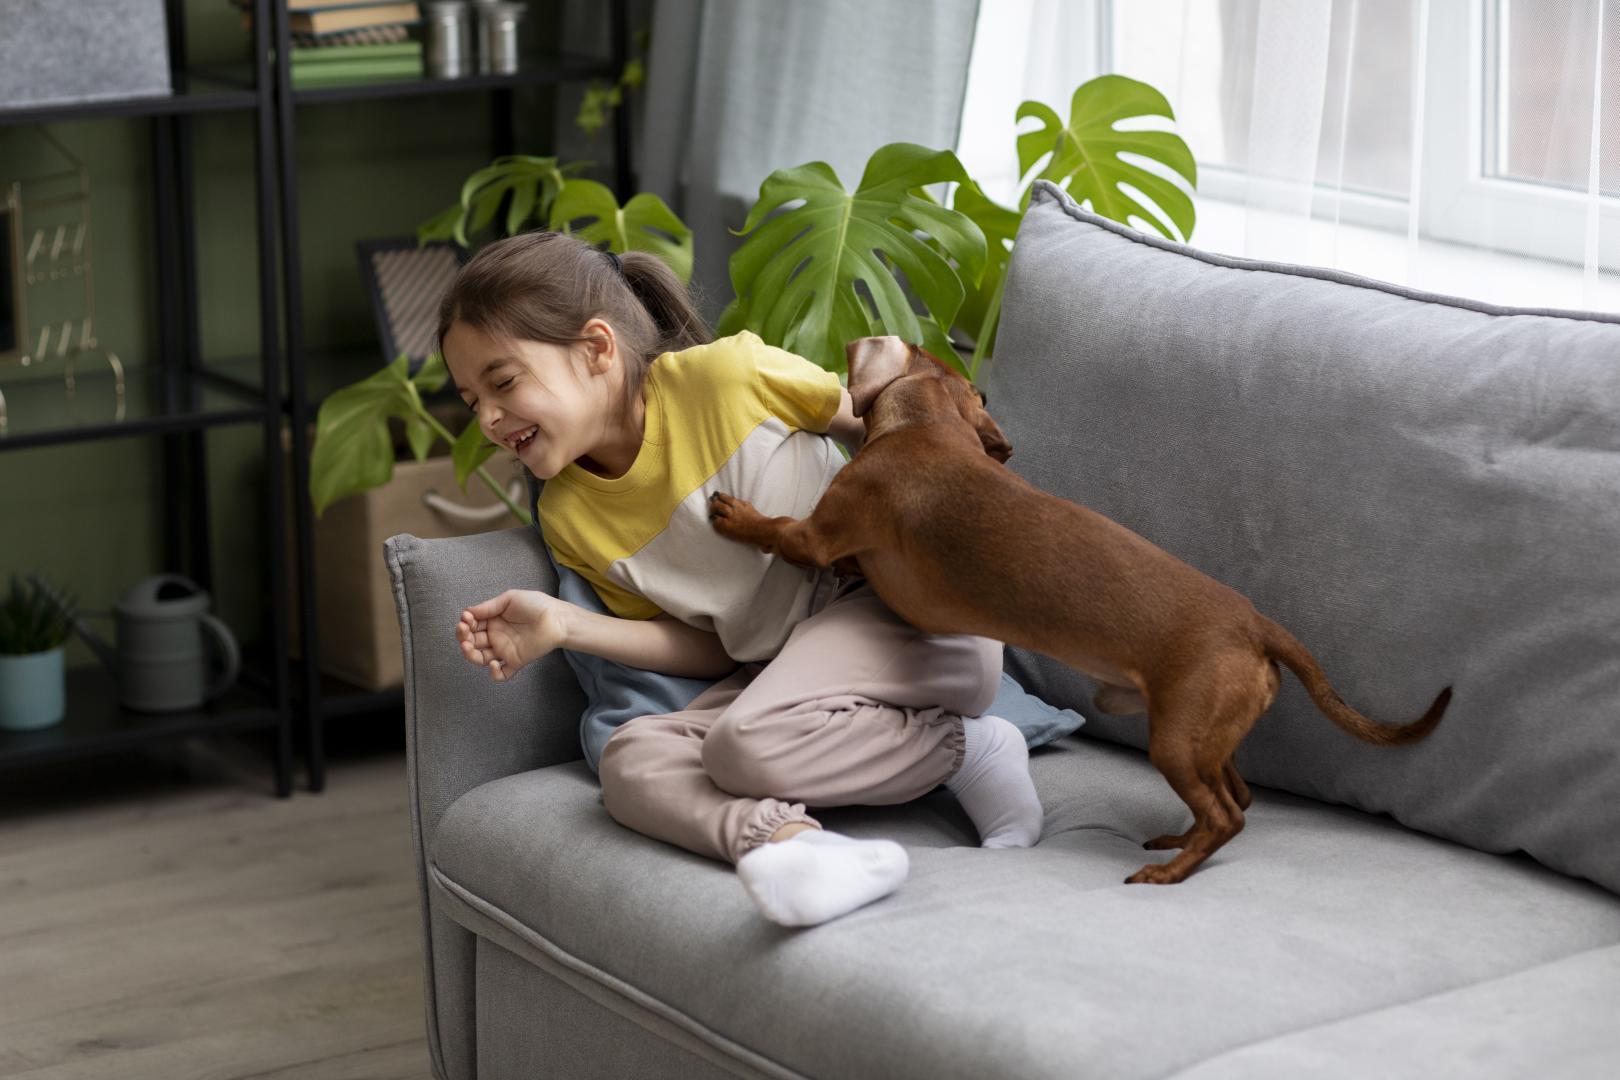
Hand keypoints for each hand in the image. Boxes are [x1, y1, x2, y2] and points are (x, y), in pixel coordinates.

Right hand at [455, 589, 571, 681]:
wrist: (557, 618)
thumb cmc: (535, 604)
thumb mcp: (509, 599)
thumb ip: (489, 607)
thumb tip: (467, 612)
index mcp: (492, 621)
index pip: (471, 626)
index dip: (465, 624)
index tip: (466, 619)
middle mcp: (495, 637)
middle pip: (472, 643)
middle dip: (463, 639)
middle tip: (465, 632)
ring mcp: (504, 650)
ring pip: (481, 659)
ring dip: (470, 655)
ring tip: (468, 647)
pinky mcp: (515, 662)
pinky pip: (502, 674)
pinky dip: (495, 674)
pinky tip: (494, 664)